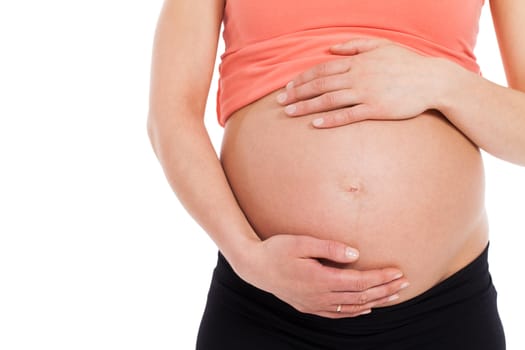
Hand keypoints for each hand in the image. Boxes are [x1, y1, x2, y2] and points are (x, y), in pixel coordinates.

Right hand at [233, 234, 408, 318]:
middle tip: (405, 282)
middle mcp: (320, 296)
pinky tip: (365, 309)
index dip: (381, 277)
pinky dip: (355, 312)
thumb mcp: (301, 242)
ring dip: (375, 301)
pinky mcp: (308, 306)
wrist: (254, 267)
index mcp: (321, 279)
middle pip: (361, 296)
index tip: (398, 272)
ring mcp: (314, 304)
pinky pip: (338, 313)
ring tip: (394, 295)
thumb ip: (329, 248)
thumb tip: (355, 254)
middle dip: (385, 289)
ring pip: (352, 307)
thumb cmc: (276, 250)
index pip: (360, 282)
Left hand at [277, 38, 440, 127]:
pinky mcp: (376, 110)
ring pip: (329, 99)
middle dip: (297, 93)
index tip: (288, 86)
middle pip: (321, 84)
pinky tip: (315, 124)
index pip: (323, 68)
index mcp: (358, 61)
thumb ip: (355, 45)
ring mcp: (367, 93)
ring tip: (290, 113)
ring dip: (307, 106)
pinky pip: (348, 115)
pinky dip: (330, 120)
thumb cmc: (406, 63)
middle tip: (280, 101)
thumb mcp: (381, 45)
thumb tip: (330, 48)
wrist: (432, 80)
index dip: (303, 78)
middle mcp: (358, 76)